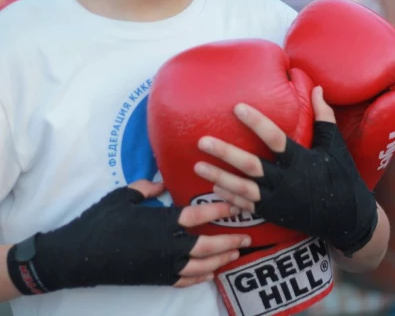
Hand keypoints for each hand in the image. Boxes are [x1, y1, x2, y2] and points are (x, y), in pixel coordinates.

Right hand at [7, 181, 250, 294]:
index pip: (196, 217)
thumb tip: (163, 184)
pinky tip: (211, 273)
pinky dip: (200, 277)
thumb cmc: (99, 222)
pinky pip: (183, 281)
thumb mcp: (122, 197)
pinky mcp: (155, 279)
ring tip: (235, 254)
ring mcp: (161, 265)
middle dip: (228, 240)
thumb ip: (145, 189)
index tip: (235, 206)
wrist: (76, 257)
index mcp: (160, 222)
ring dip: (220, 260)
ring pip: (199, 266)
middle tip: (246, 236)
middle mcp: (166, 245)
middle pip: (206, 245)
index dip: (218, 211)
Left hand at [194, 87, 377, 256]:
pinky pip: (247, 205)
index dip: (256, 122)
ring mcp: (278, 199)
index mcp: (301, 161)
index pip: (275, 138)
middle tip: (202, 141)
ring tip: (197, 166)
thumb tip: (317, 88)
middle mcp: (286, 180)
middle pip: (250, 166)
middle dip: (225, 153)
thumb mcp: (334, 146)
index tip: (237, 108)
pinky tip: (214, 188)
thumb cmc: (342, 176)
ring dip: (218, 177)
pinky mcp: (273, 212)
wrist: (345, 217)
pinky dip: (229, 197)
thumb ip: (324, 117)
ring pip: (242, 188)